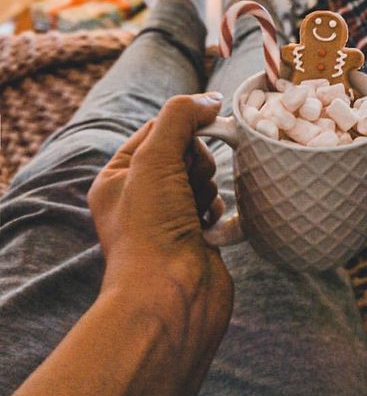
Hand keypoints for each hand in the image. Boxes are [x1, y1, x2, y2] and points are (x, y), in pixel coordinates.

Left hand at [88, 93, 232, 332]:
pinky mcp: (196, 237)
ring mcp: (169, 218)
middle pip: (186, 151)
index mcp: (118, 177)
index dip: (184, 125)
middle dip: (196, 163)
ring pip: (204, 178)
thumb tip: (211, 98)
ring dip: (208, 188)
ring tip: (196, 212)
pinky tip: (209, 227)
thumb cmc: (151, 230)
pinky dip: (218, 211)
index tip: (208, 125)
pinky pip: (217, 205)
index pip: (158, 128)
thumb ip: (180, 117)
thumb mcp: (155, 159)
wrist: (171, 297)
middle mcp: (141, 197)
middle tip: (189, 184)